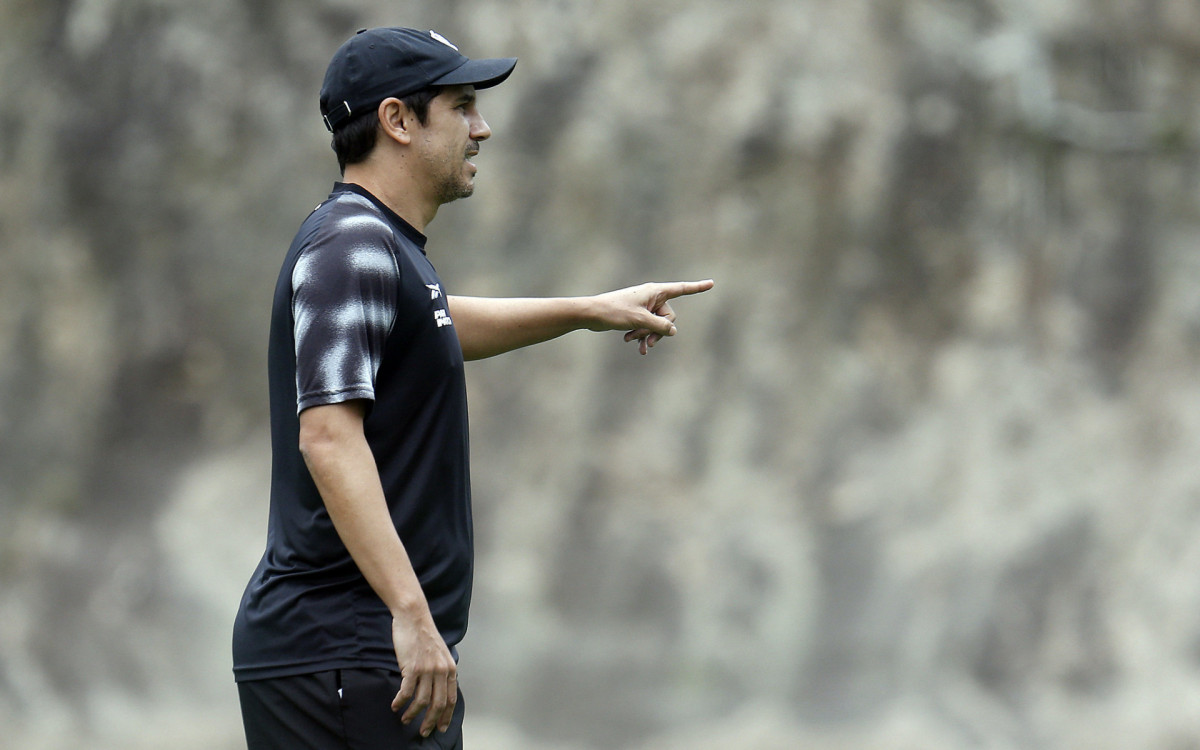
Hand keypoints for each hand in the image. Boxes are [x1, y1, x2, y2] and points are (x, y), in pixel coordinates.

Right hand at [390, 613, 457, 737]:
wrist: (414, 617)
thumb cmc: (424, 635)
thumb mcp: (440, 654)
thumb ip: (441, 671)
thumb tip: (438, 690)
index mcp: (450, 668)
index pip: (451, 698)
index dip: (446, 716)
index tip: (441, 728)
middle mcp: (441, 670)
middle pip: (438, 704)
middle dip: (431, 721)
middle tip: (424, 732)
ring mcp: (427, 669)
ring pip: (421, 701)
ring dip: (412, 714)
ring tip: (405, 720)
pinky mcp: (412, 667)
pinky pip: (406, 692)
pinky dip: (400, 702)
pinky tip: (395, 706)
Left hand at [590, 279, 713, 354]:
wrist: (592, 314)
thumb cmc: (614, 312)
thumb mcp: (640, 320)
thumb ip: (660, 326)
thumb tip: (673, 332)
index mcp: (655, 291)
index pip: (681, 289)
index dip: (697, 288)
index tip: (711, 283)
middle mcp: (651, 297)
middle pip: (668, 317)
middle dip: (657, 331)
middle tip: (644, 339)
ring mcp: (644, 307)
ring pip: (656, 325)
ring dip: (648, 335)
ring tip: (636, 345)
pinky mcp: (636, 315)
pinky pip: (646, 327)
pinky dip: (641, 335)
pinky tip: (630, 343)